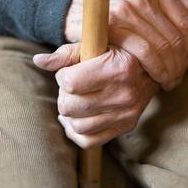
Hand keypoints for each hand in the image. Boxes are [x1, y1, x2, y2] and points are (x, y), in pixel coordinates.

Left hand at [33, 43, 157, 147]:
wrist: (149, 68)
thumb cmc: (115, 52)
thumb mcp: (94, 45)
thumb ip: (65, 54)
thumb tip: (38, 60)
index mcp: (118, 68)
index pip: (71, 82)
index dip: (62, 76)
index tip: (68, 71)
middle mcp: (125, 94)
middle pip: (70, 106)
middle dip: (63, 95)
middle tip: (71, 85)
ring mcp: (127, 114)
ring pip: (77, 125)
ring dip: (68, 113)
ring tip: (74, 98)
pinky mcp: (126, 126)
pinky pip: (89, 141)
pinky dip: (74, 132)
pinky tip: (73, 117)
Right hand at [65, 0, 187, 90]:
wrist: (72, 9)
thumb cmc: (111, 11)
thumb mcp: (140, 3)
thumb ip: (170, 6)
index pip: (183, 21)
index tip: (185, 62)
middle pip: (174, 36)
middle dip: (179, 63)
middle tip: (176, 78)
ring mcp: (125, 7)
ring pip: (160, 47)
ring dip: (167, 70)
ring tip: (166, 81)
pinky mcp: (110, 24)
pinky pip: (142, 53)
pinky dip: (152, 69)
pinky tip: (152, 78)